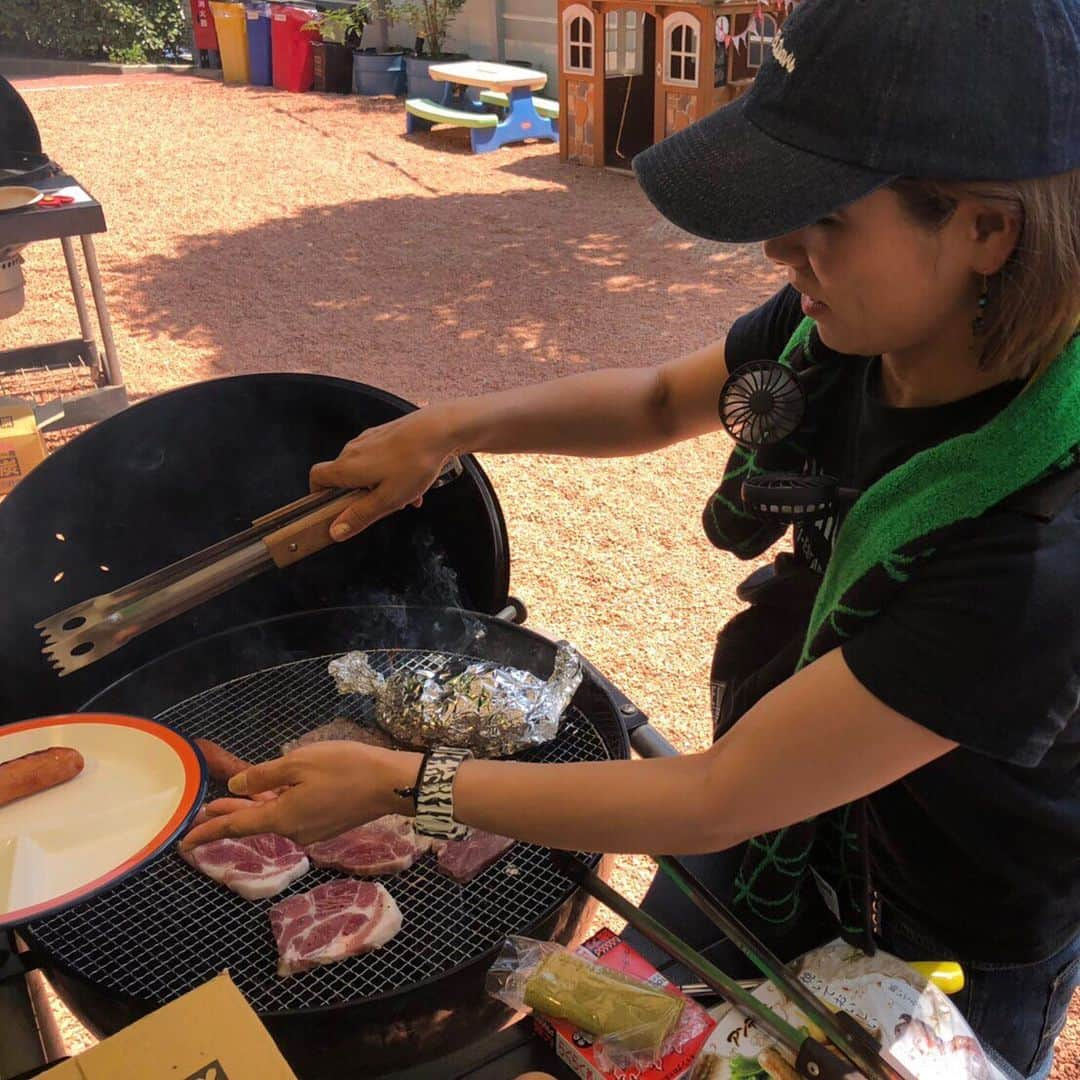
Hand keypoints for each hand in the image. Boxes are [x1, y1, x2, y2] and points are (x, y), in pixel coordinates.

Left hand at [178, 741, 422, 849]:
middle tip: (202, 811)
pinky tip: (275, 793)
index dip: (207, 833)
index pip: (235, 827)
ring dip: (254, 808)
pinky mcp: (327, 824)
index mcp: (282, 817)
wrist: (391, 783)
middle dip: (227, 816)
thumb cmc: (345, 767)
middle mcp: (293, 831)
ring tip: (232, 799)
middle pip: (254, 823)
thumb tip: (236, 788)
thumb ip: (263, 775)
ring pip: (275, 817)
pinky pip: (293, 815)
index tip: (183, 843)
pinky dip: (278, 805)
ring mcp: (312, 830)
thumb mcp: (299, 762)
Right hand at [309, 409, 457, 541]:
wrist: (439, 430)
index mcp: (347, 467)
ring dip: (383, 487)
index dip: (319, 494)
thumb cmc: (413, 464)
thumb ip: (360, 516)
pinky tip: (415, 483)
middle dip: (362, 496)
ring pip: (367, 469)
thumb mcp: (387, 499)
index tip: (332, 508)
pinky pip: (382, 459)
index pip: (317, 477)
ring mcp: (370, 439)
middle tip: (384, 508)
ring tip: (408, 497)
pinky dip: (393, 474)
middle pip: (345, 476)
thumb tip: (335, 531)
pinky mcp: (386, 434)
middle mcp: (353, 449)